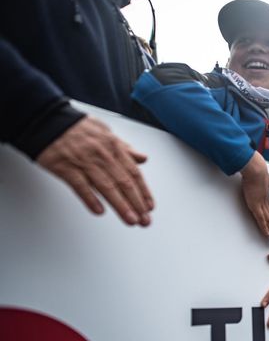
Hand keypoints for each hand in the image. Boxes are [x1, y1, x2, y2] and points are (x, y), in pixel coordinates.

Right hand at [36, 116, 153, 225]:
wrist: (46, 120)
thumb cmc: (77, 128)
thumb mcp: (106, 133)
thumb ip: (125, 148)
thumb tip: (142, 158)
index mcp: (114, 147)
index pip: (134, 173)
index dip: (144, 191)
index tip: (149, 206)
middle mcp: (102, 156)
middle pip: (124, 182)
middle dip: (137, 203)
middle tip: (144, 220)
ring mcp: (84, 162)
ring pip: (106, 187)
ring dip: (120, 205)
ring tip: (130, 219)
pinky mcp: (65, 168)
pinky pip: (80, 186)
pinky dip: (90, 199)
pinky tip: (99, 211)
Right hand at [240, 152, 268, 242]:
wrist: (255, 168)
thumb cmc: (258, 171)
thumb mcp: (266, 178)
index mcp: (266, 197)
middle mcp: (265, 202)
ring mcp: (260, 204)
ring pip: (268, 221)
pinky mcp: (255, 204)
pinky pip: (260, 219)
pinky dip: (264, 227)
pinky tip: (268, 234)